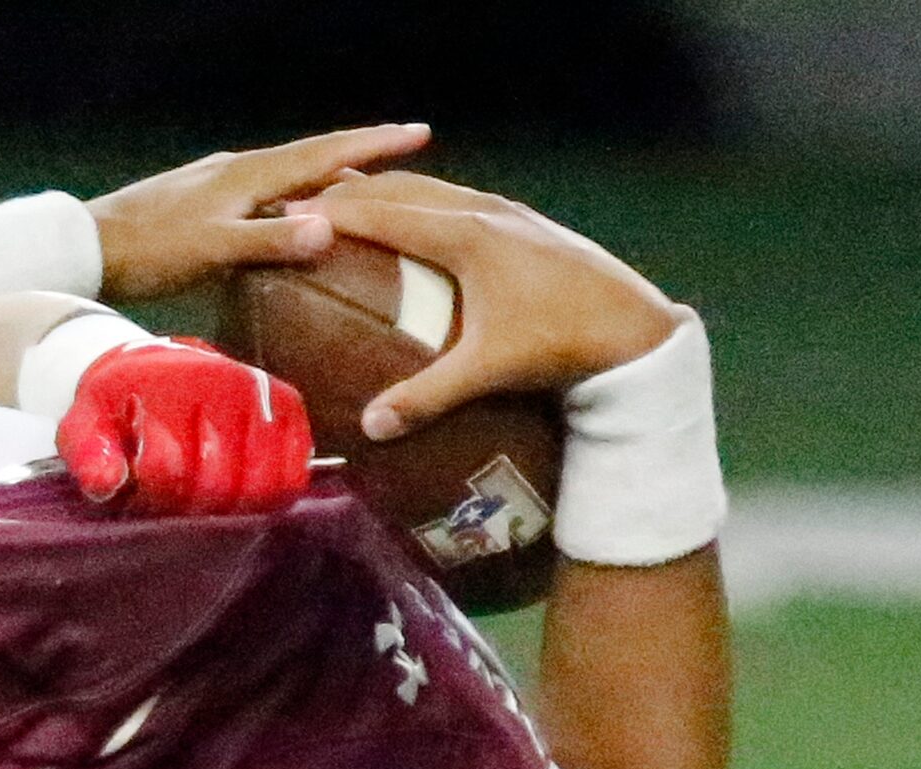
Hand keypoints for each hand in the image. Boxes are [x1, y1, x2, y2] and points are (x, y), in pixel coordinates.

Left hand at [57, 339, 313, 513]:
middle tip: (171, 502)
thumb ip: (87, 454)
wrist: (150, 365)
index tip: (140, 495)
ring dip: (228, 512)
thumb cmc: (117, 406)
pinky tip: (237, 496)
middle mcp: (224, 383)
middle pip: (218, 487)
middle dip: (188, 510)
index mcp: (169, 387)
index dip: (151, 500)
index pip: (170, 472)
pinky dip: (267, 499)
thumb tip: (108, 484)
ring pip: (260, 489)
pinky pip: (293, 476)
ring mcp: (262, 394)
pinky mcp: (288, 407)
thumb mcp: (84, 424)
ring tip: (201, 500)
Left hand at [87, 124, 431, 301]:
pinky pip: (264, 192)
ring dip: (326, 175)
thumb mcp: (213, 250)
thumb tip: (329, 228)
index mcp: (249, 175)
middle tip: (404, 152)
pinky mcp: (201, 201)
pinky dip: (292, 196)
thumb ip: (270, 241)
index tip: (419, 132)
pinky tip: (290, 212)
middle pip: (311, 157)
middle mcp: (237, 170)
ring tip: (360, 182)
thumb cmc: (149, 251)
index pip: (325, 153)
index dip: (374, 144)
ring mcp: (217, 183)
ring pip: (287, 175)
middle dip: (360, 154)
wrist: (87, 247)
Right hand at [312, 171, 684, 439]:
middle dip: (349, 193)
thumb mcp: (489, 368)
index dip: (332, 213)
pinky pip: (453, 201)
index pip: (383, 214)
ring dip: (385, 193)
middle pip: (401, 189)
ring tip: (346, 204)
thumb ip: (426, 395)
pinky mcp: (521, 224)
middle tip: (302, 205)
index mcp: (466, 236)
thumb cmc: (560, 340)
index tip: (288, 215)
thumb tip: (369, 427)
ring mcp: (506, 212)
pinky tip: (412, 222)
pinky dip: (418, 203)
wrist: (632, 324)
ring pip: (430, 189)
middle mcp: (483, 211)